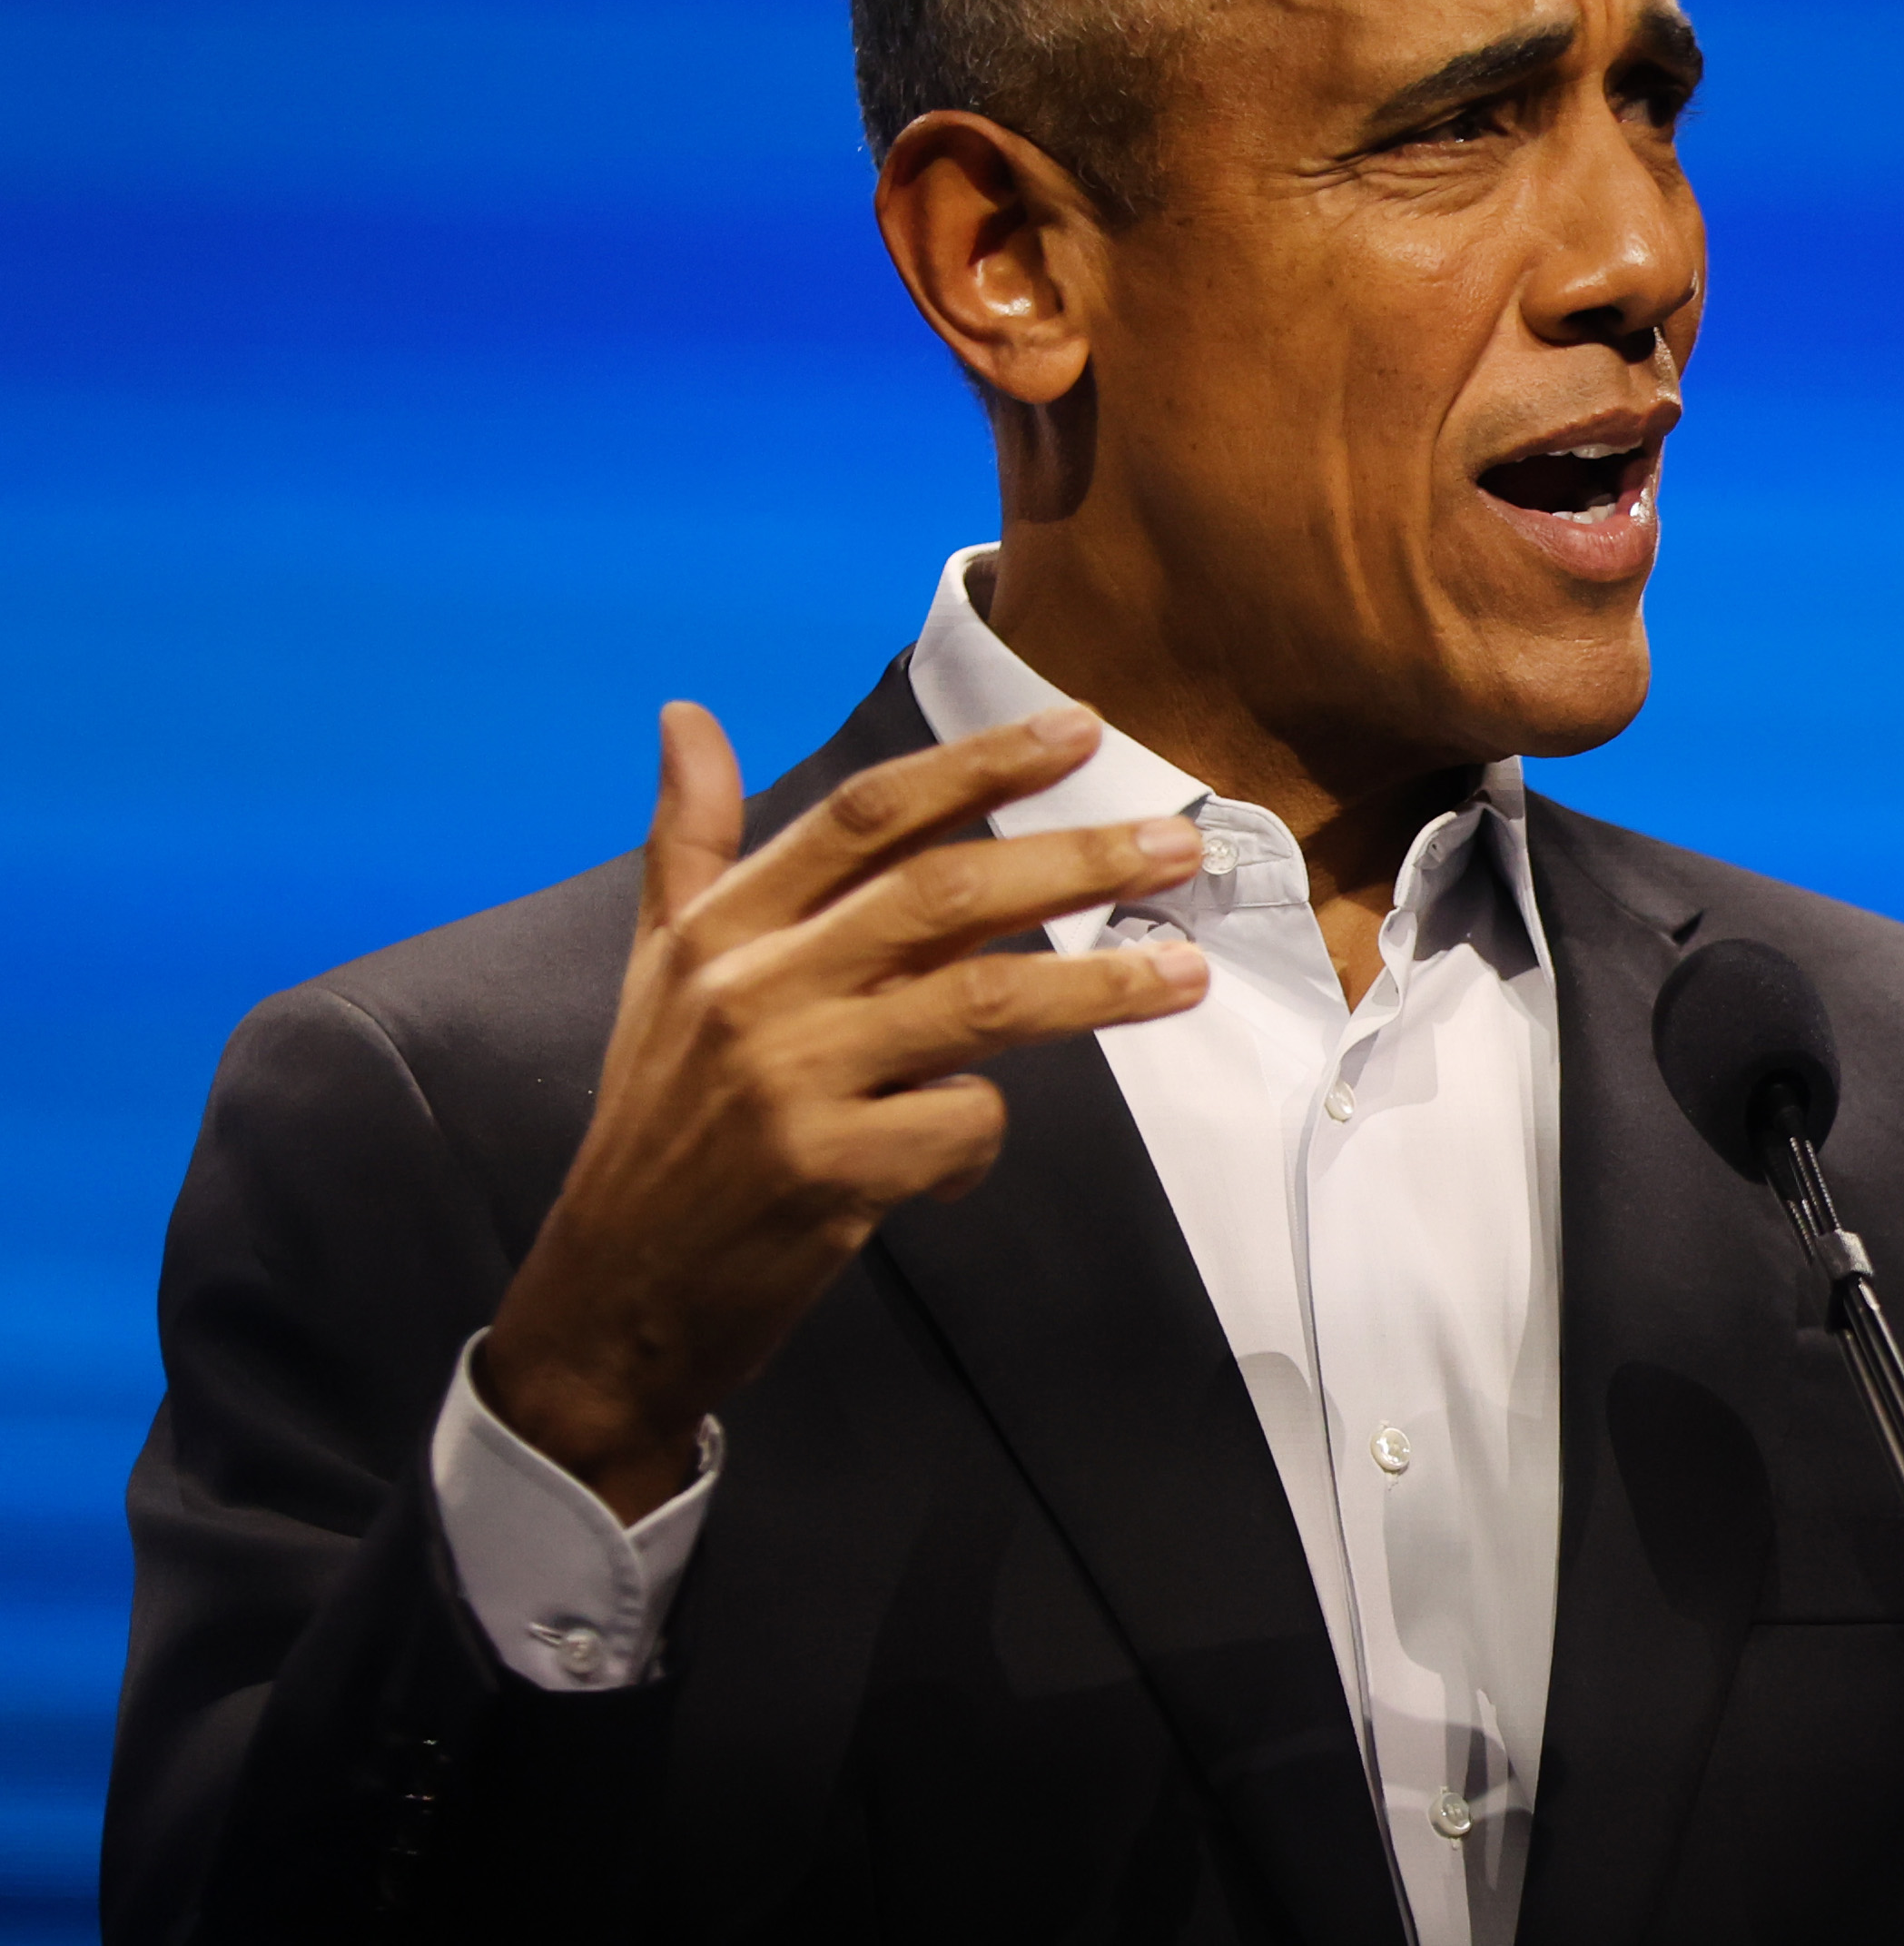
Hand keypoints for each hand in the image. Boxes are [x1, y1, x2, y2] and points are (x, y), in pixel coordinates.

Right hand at [476, 700, 1207, 1520]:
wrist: (613, 1294)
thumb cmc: (661, 1124)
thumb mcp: (659, 970)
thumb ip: (689, 839)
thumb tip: (686, 715)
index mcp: (721, 929)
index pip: (865, 816)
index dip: (977, 764)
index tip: (1074, 730)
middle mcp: (751, 989)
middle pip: (942, 893)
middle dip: (1074, 860)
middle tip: (1174, 846)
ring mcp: (790, 1080)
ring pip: (978, 1000)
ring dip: (1098, 982)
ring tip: (1185, 972)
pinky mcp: (827, 1171)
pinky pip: (961, 1124)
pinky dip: (982, 1135)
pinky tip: (956, 1157)